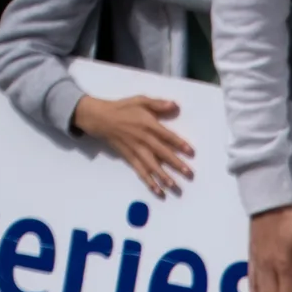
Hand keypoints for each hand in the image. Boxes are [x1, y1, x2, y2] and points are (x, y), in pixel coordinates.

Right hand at [72, 92, 194, 193]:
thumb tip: (174, 105)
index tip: (191, 152)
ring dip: (163, 176)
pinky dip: (149, 182)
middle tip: (188, 173)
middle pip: (161, 153)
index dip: (179, 144)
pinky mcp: (130, 158)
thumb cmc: (123, 108)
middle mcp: (143, 139)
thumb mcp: (140, 100)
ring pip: (151, 165)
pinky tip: (159, 191)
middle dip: (176, 163)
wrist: (101, 118)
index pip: (166, 135)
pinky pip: (141, 171)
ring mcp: (136, 150)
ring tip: (174, 186)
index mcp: (148, 124)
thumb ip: (158, 103)